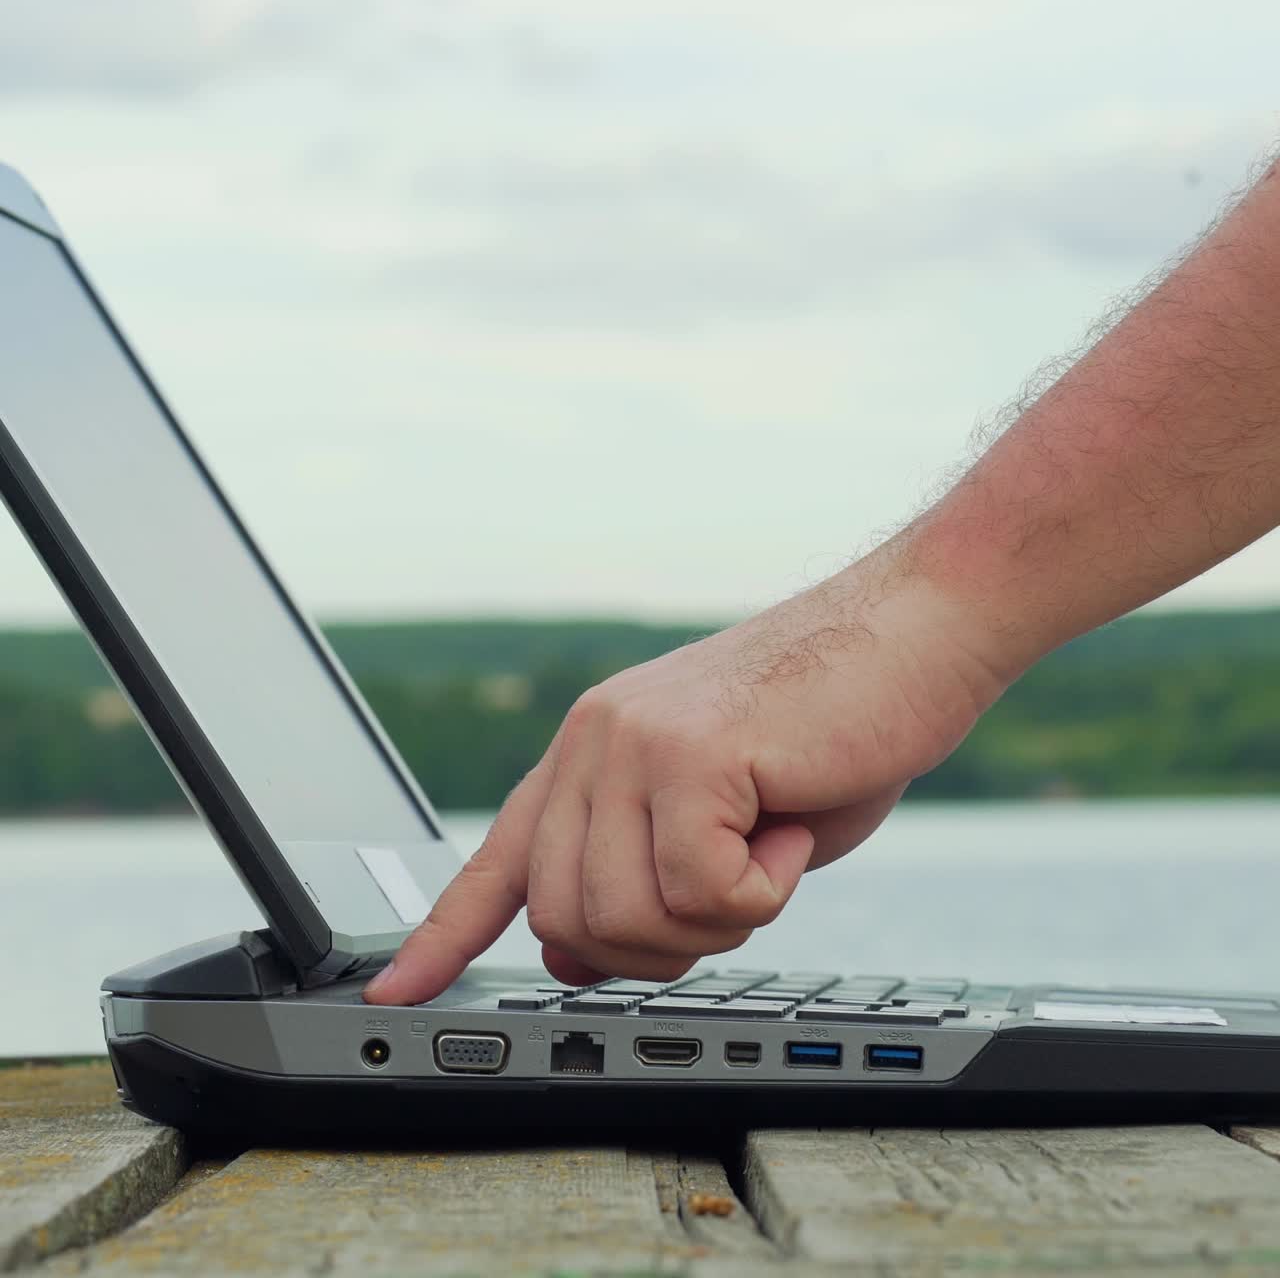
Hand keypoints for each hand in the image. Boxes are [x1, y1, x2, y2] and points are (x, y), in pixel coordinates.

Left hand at [364, 544, 1008, 1004]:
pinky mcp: (689, 751)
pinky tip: (788, 825)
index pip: (499, 860)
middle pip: (566, 921)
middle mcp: (593, 741)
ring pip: (623, 919)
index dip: (445, 935)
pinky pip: (698, 889)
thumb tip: (570, 957)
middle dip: (658, 945)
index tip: (398, 991)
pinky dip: (761, 890)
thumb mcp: (721, 820)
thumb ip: (641, 879)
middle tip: (735, 889)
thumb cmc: (828, 727)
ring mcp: (632, 741)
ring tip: (768, 845)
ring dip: (716, 918)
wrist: (913, 631)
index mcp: (591, 753)